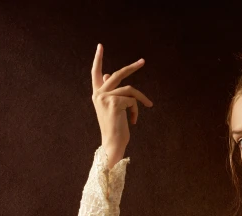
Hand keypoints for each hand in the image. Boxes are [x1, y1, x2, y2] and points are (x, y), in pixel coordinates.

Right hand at [91, 43, 153, 163]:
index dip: (98, 59)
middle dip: (132, 67)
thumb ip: (111, 90)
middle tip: (143, 61)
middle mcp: (99, 94)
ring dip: (140, 100)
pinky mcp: (114, 103)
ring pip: (130, 90)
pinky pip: (132, 100)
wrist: (113, 143)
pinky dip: (136, 110)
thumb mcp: (112, 107)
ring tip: (146, 108)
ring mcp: (105, 97)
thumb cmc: (115, 127)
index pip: (95, 73)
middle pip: (117, 74)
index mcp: (97, 94)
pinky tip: (133, 121)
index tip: (100, 46)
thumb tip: (108, 73)